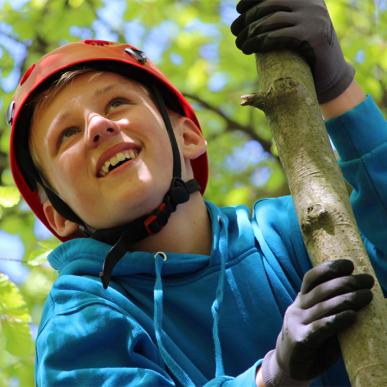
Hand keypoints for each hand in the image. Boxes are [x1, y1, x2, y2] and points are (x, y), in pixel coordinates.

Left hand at [230, 0, 354, 102]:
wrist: (331, 74)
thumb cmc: (306, 53)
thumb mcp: (295, 28)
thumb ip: (280, 18)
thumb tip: (249, 16)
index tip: (238, 9)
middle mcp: (311, 4)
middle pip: (270, 4)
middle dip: (248, 18)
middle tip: (235, 32)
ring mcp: (313, 19)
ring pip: (272, 20)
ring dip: (251, 33)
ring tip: (240, 44)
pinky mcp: (312, 37)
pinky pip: (280, 35)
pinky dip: (261, 41)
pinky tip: (250, 48)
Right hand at [261, 259, 373, 385]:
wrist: (290, 365)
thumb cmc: (313, 340)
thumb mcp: (319, 320)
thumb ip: (334, 309)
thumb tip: (365, 297)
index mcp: (301, 299)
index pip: (311, 278)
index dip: (329, 268)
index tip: (349, 264)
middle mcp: (297, 307)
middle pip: (321, 290)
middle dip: (346, 282)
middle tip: (367, 281)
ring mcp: (296, 323)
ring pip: (323, 306)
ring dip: (347, 299)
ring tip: (367, 296)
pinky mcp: (300, 339)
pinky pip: (320, 328)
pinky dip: (336, 320)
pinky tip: (351, 316)